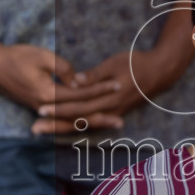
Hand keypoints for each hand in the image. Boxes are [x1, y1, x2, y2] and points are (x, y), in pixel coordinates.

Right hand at [0, 43, 124, 131]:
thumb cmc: (16, 57)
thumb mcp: (42, 56)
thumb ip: (62, 68)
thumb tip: (79, 81)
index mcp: (48, 93)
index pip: (80, 94)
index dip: (99, 89)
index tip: (117, 84)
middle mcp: (46, 106)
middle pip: (78, 115)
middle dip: (101, 117)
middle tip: (121, 121)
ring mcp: (41, 109)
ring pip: (70, 120)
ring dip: (91, 122)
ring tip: (110, 124)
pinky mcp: (39, 107)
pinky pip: (62, 118)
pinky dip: (77, 121)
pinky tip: (88, 121)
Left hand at [31, 49, 174, 134]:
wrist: (159, 72)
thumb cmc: (136, 63)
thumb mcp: (115, 63)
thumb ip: (95, 75)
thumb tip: (75, 81)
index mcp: (108, 97)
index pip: (78, 106)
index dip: (59, 108)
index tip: (41, 109)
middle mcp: (109, 110)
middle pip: (77, 120)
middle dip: (55, 125)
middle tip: (35, 128)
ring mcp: (112, 113)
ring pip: (83, 124)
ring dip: (62, 128)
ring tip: (43, 131)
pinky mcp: (114, 113)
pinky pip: (91, 123)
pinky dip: (76, 126)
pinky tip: (62, 128)